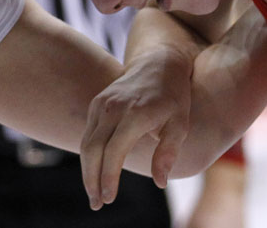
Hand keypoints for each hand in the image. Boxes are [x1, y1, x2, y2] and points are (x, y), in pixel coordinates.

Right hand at [80, 45, 193, 209]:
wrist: (159, 63)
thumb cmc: (174, 97)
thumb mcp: (180, 124)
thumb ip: (168, 152)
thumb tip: (160, 182)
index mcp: (135, 113)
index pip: (114, 151)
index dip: (109, 177)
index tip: (109, 198)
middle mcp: (114, 107)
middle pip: (93, 149)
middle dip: (92, 179)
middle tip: (97, 204)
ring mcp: (102, 103)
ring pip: (86, 143)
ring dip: (88, 170)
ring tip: (95, 194)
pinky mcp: (97, 103)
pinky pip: (88, 134)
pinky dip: (89, 155)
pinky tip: (96, 172)